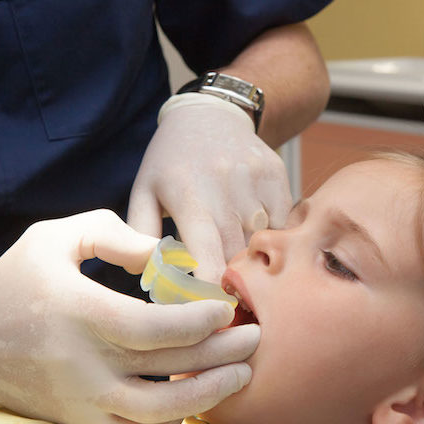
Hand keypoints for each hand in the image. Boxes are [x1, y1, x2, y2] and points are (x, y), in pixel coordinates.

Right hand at [0, 210, 259, 423]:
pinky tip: (194, 398)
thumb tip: (165, 255)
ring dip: (206, 396)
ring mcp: (82, 398)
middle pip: (166, 370)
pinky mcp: (80, 419)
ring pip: (155, 414)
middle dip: (221, 355)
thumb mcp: (57, 238)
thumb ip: (113, 236)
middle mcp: (82, 363)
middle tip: (254, 337)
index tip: (226, 309)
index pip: (149, 328)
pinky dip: (170, 422)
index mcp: (78, 313)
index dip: (196, 322)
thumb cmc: (20, 280)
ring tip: (241, 374)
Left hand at [127, 94, 292, 282]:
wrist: (211, 114)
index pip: (205, 251)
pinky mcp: (276, 175)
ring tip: (243, 269)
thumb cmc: (171, 160)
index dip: (210, 285)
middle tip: (226, 297)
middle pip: (237, 251)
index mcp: (187, 192)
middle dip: (232, 278)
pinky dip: (273, 237)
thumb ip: (140, 233)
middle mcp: (224, 185)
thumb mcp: (144, 190)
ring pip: (263, 238)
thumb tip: (147, 274)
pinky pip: (282, 220)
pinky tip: (258, 240)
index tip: (210, 309)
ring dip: (254, 259)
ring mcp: (255, 179)